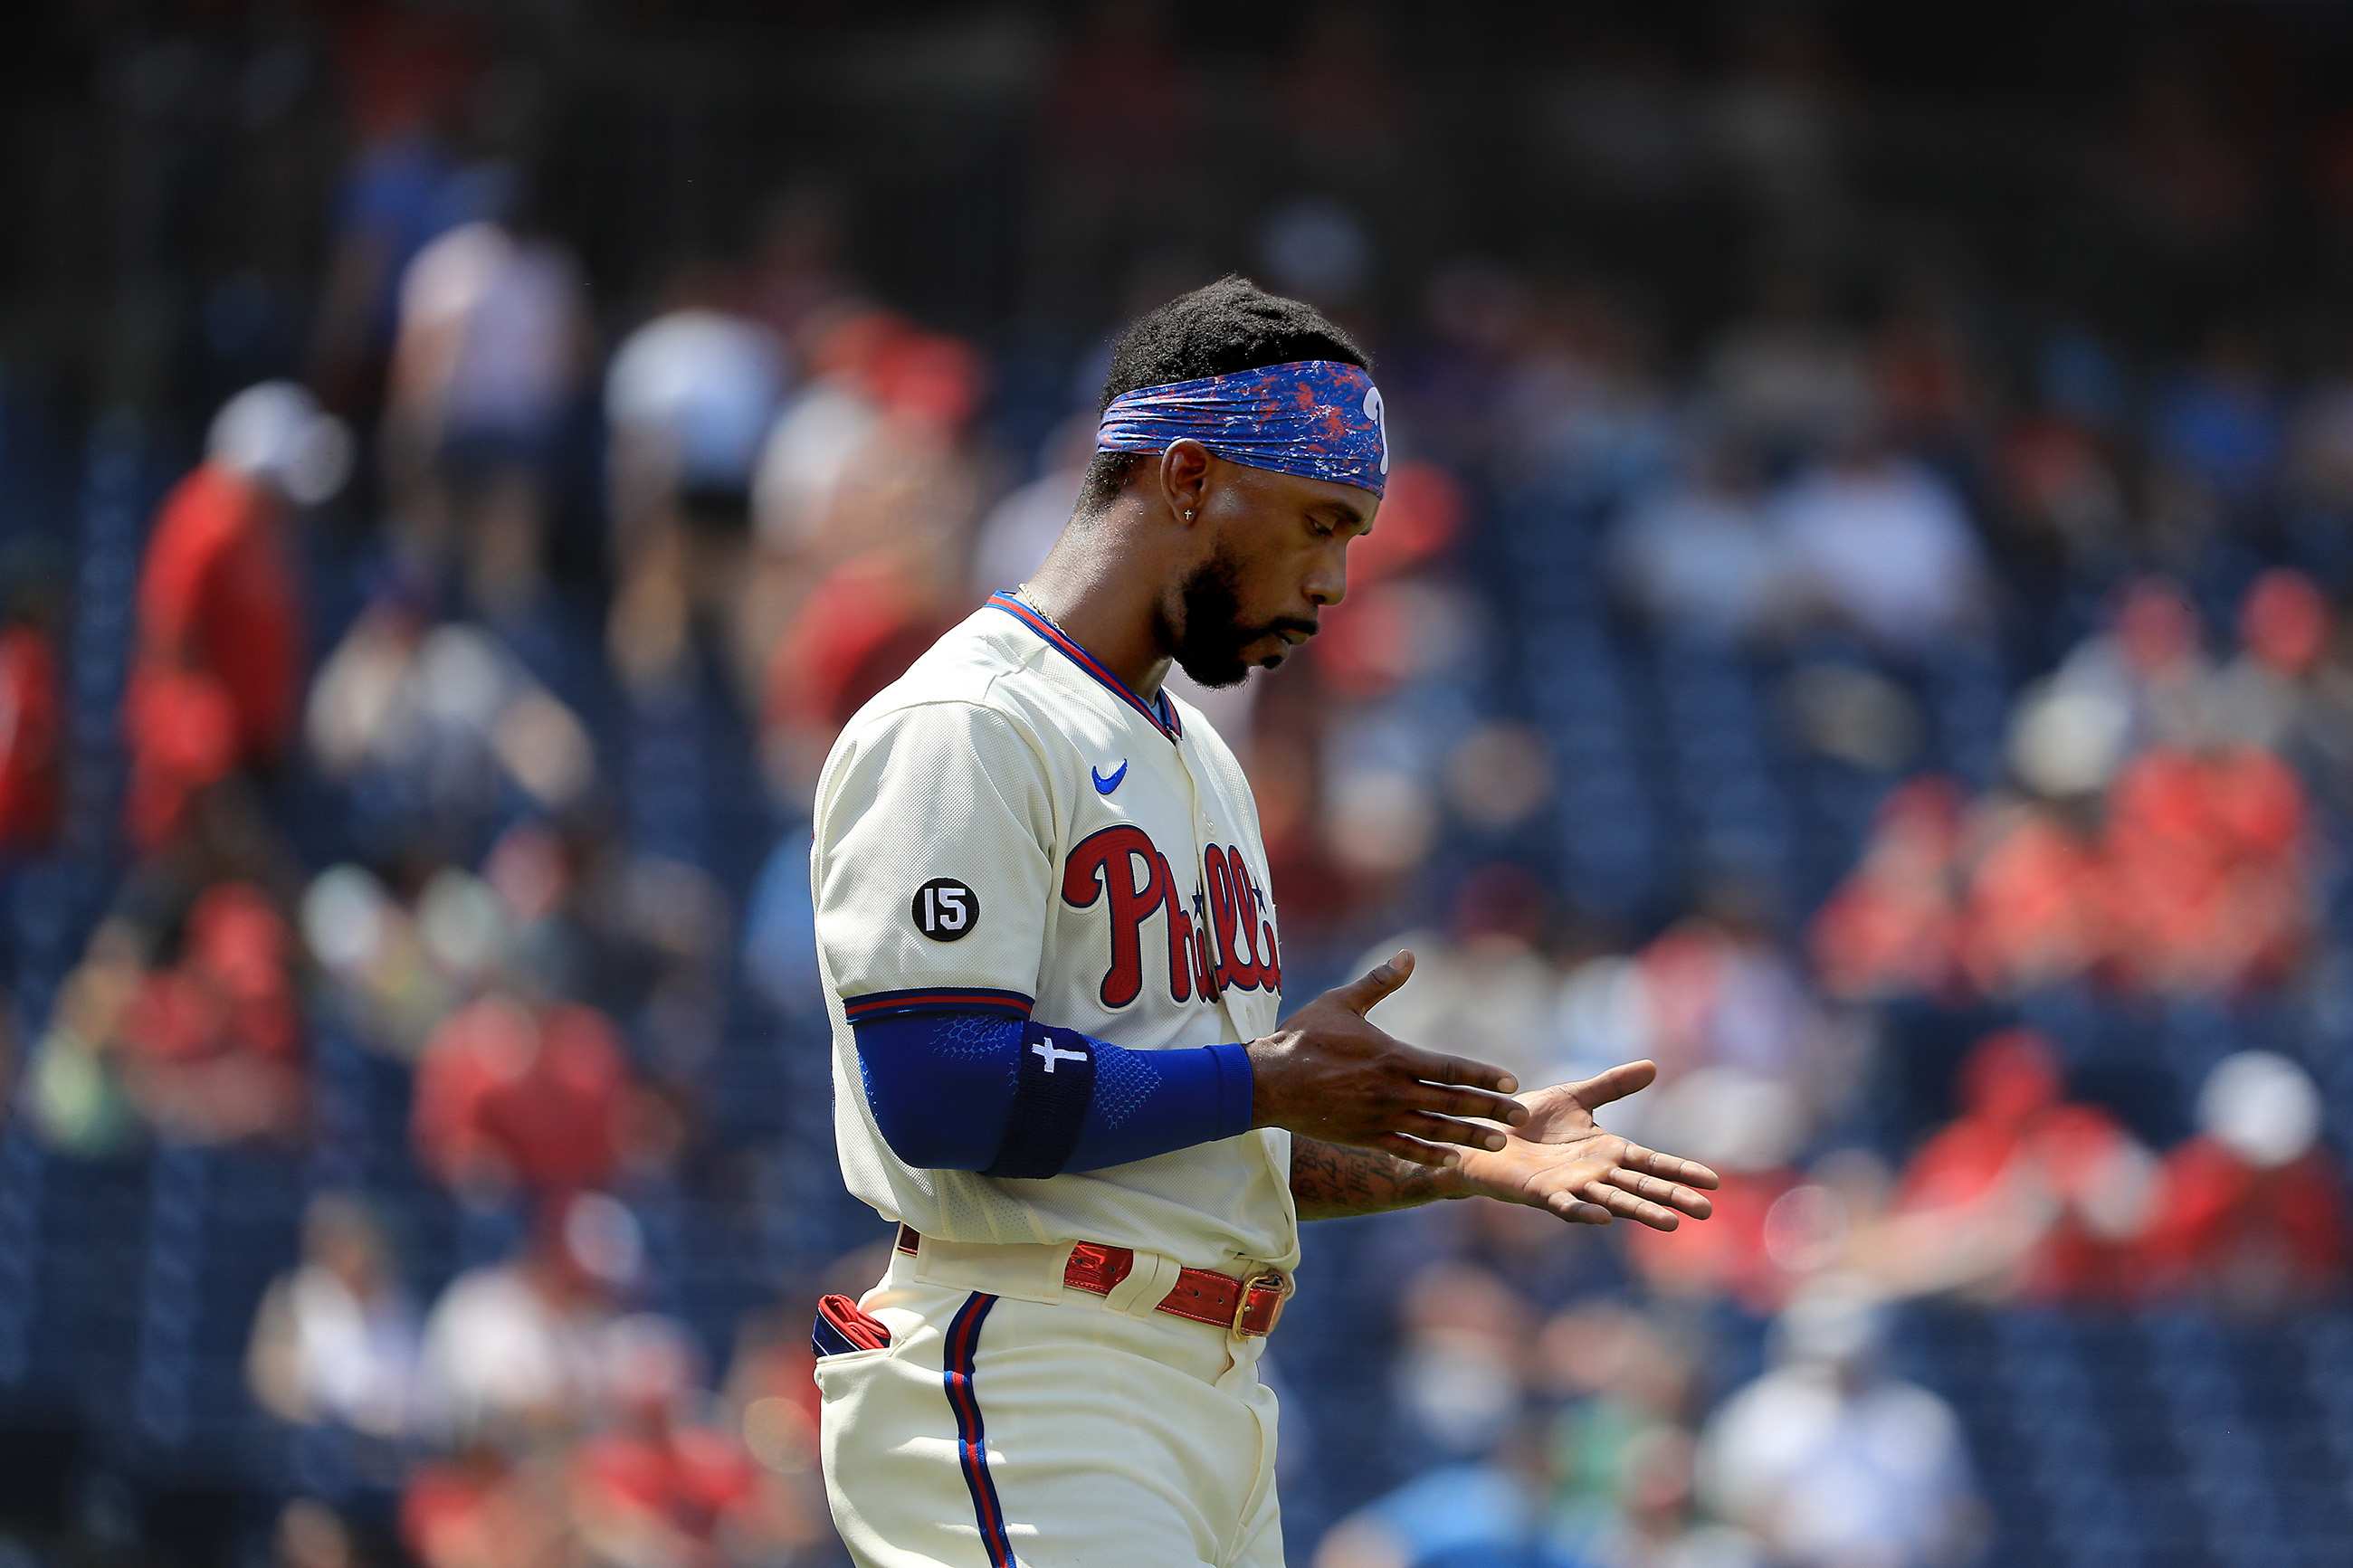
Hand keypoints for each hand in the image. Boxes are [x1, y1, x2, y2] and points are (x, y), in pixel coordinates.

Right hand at [1248, 950, 1529, 1167]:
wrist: (1267, 1082)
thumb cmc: (1303, 1037)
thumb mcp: (1341, 1001)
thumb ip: (1380, 982)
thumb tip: (1409, 954)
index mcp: (1393, 1057)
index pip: (1450, 1068)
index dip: (1483, 1075)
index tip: (1511, 1081)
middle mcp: (1393, 1091)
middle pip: (1452, 1102)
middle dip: (1490, 1109)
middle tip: (1522, 1117)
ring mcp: (1379, 1118)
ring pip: (1435, 1130)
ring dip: (1470, 1136)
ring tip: (1500, 1143)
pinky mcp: (1364, 1137)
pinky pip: (1404, 1149)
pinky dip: (1430, 1155)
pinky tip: (1452, 1160)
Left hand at [1451, 1060, 1718, 1229]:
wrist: (1483, 1136)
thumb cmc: (1528, 1122)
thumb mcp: (1575, 1096)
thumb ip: (1612, 1085)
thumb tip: (1653, 1067)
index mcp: (1606, 1152)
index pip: (1652, 1162)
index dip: (1680, 1170)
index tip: (1714, 1181)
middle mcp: (1594, 1173)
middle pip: (1641, 1185)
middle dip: (1672, 1197)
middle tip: (1706, 1212)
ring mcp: (1569, 1186)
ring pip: (1612, 1200)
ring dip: (1640, 1211)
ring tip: (1671, 1224)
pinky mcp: (1540, 1192)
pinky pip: (1565, 1204)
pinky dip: (1583, 1212)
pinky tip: (1603, 1218)